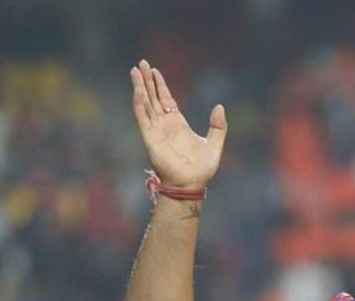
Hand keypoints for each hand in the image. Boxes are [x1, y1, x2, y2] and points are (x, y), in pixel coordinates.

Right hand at [130, 59, 226, 188]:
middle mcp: (165, 125)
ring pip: (145, 103)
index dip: (161, 85)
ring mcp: (156, 130)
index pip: (166, 100)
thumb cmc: (202, 169)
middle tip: (142, 63)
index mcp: (178, 125)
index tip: (155, 71)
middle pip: (154, 97)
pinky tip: (138, 88)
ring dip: (140, 87)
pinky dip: (139, 101)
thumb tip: (219, 106)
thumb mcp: (215, 144)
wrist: (191, 183)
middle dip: (148, 81)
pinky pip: (142, 116)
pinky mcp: (149, 137)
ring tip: (135, 69)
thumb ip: (219, 126)